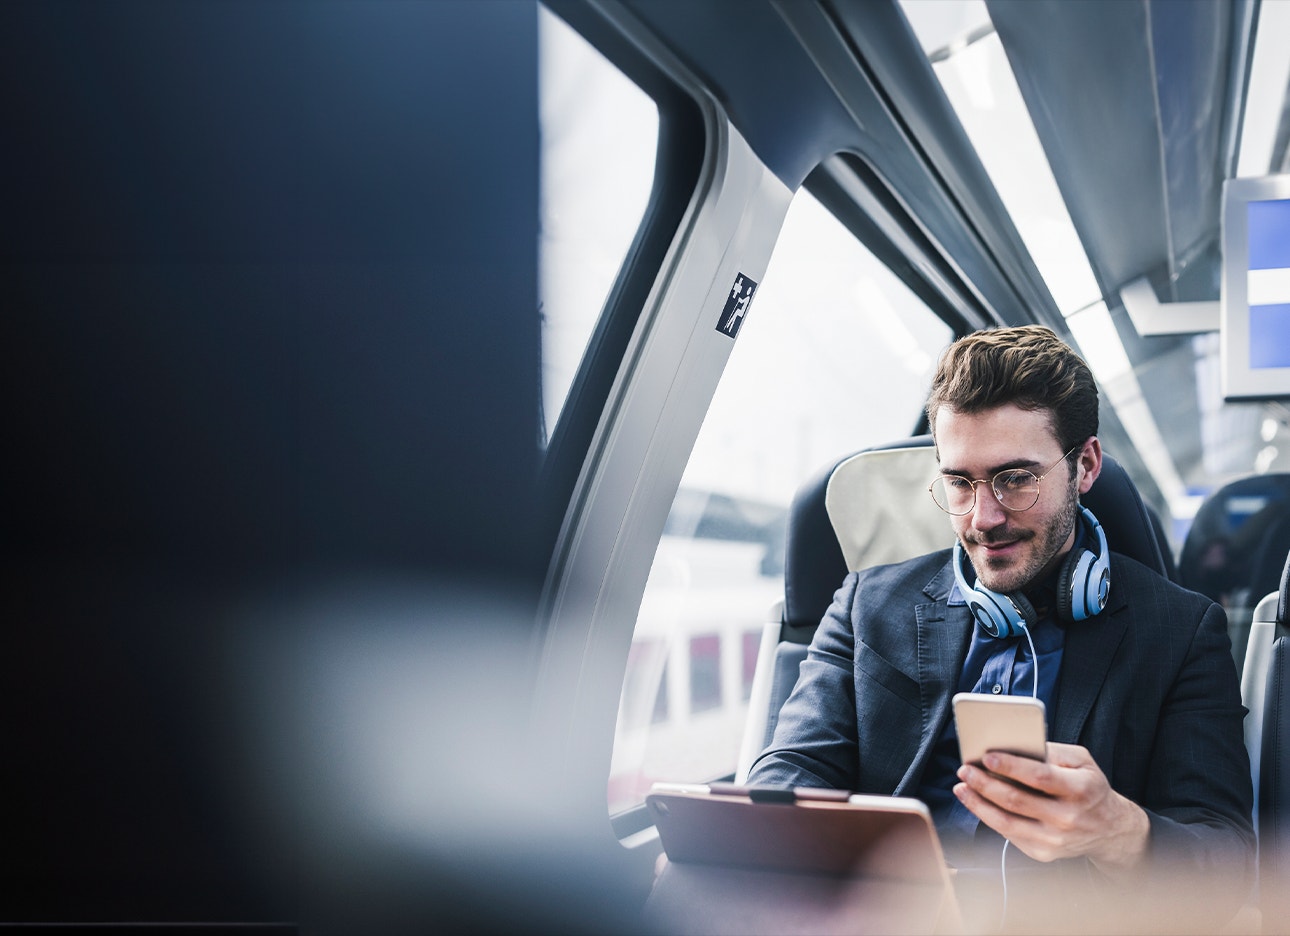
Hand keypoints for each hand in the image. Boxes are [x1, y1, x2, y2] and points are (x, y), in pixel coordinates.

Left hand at [953, 741, 1149, 872]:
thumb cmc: (1089, 786)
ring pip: (1007, 822)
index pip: (1040, 777)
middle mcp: (1068, 817)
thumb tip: (1015, 745)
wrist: (1109, 829)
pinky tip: (975, 802)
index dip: (1011, 766)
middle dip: (985, 783)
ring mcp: (1055, 839)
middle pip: (1017, 800)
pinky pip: (1009, 834)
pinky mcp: (1044, 853)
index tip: (986, 756)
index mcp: (1080, 789)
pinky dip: (988, 817)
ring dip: (978, 803)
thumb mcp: (1082, 761)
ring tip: (961, 786)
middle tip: (965, 769)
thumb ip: (1051, 750)